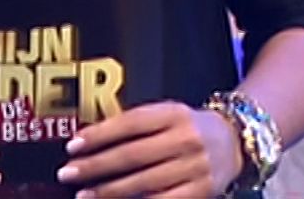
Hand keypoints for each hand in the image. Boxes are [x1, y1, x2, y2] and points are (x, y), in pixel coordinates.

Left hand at [58, 102, 241, 198]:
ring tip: (84, 196)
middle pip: (134, 155)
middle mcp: (187, 139)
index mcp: (175, 113)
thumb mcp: (167, 115)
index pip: (131, 122)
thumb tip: (89, 141)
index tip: (72, 146)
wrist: (235, 142)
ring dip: (109, 191)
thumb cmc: (188, 128)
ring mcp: (196, 167)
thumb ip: (134, 125)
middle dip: (96, 166)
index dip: (99, 135)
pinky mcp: (202, 192)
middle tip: (68, 174)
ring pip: (145, 183)